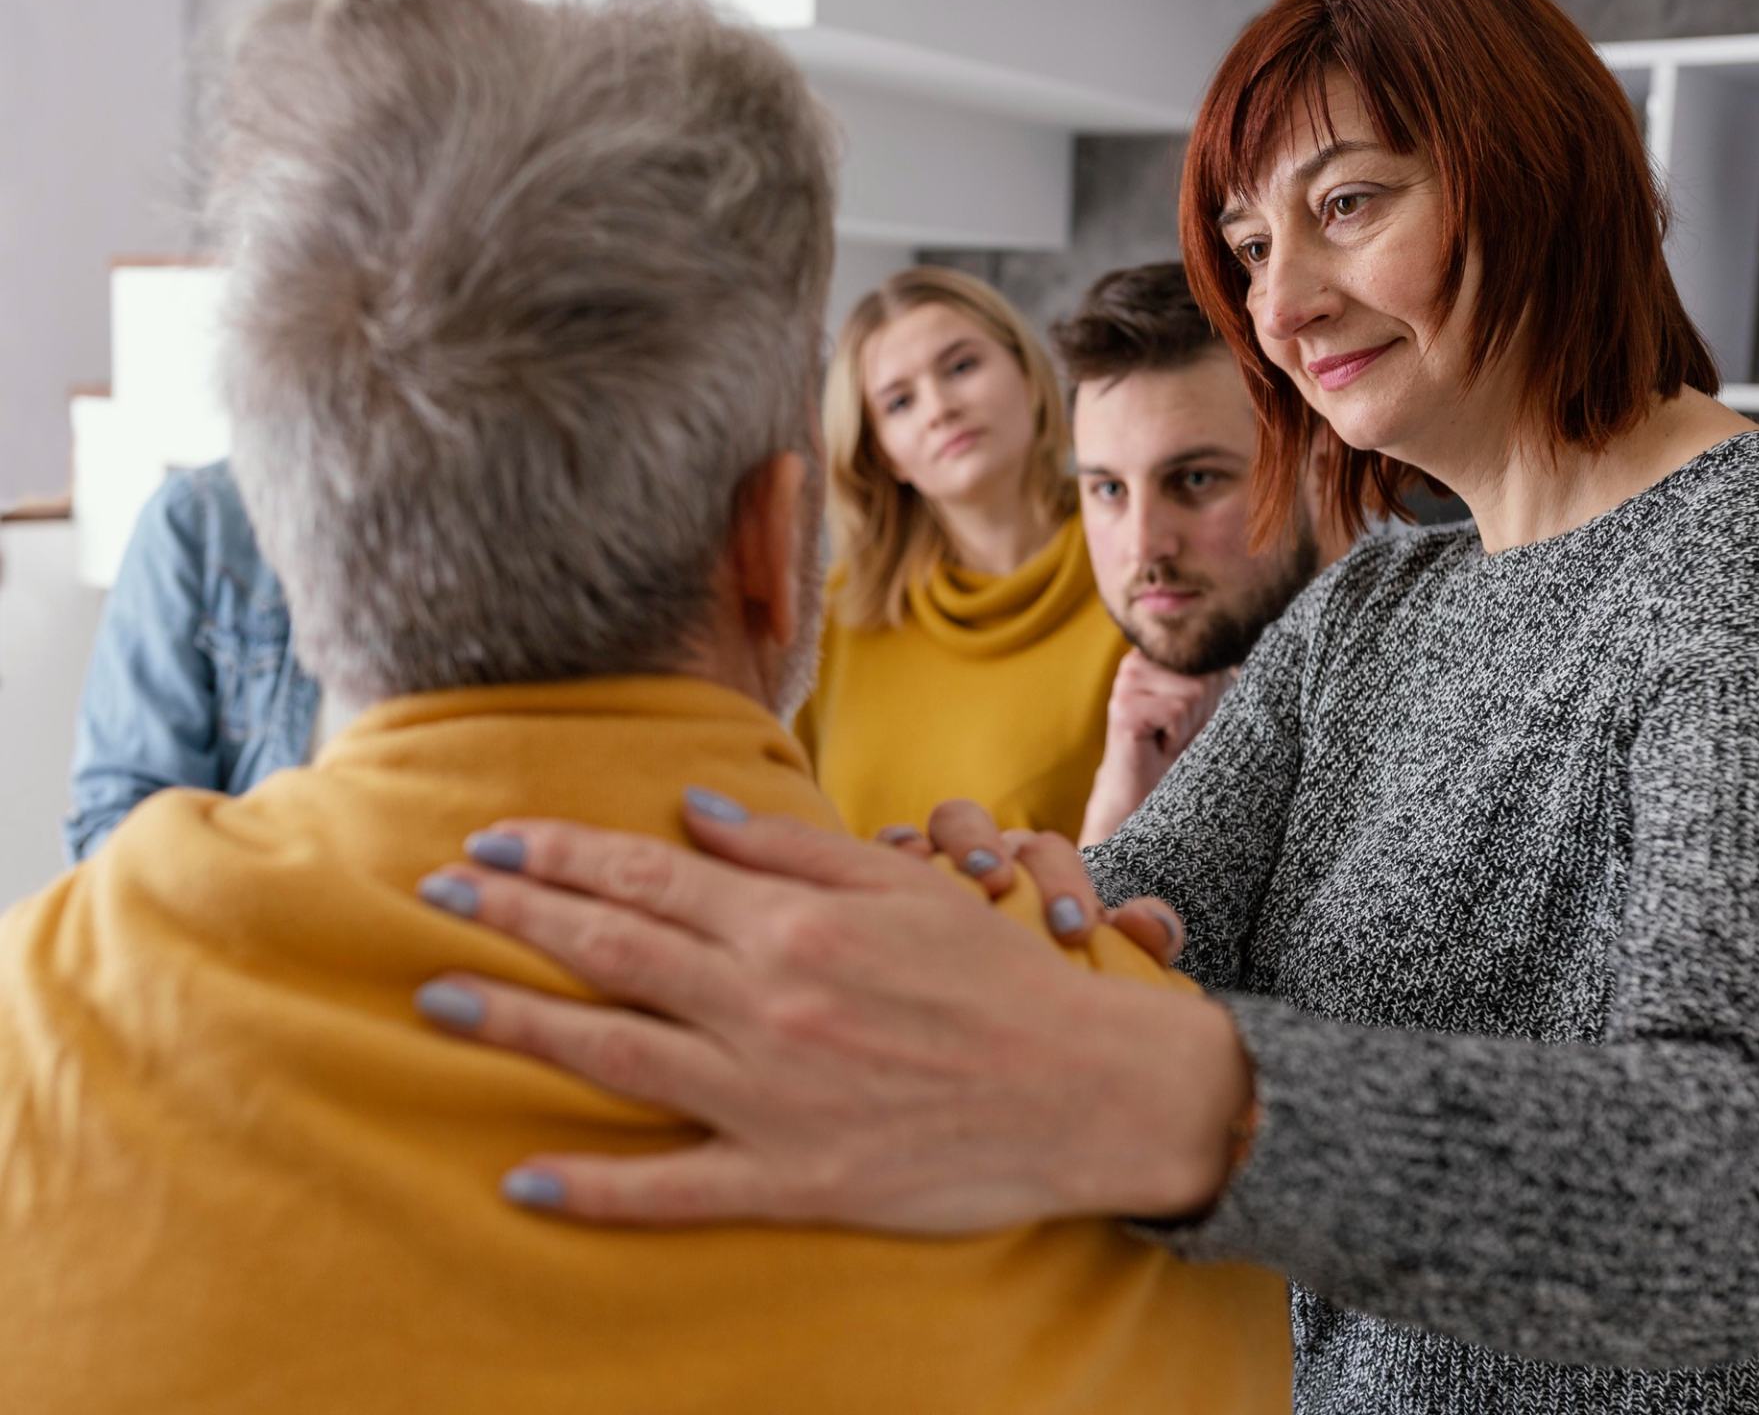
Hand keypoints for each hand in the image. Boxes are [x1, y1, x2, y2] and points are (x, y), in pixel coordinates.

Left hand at [414, 795, 1251, 1230]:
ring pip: (615, 1055)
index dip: (558, 854)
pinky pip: (672, 1190)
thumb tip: (694, 807)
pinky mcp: (792, 1181)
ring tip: (439, 1003)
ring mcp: (771, 1098)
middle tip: (435, 895)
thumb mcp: (902, 886)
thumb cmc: (998, 976)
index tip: (489, 840)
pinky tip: (521, 1175)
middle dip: (513, 917)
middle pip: (610, 952)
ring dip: (518, 1027)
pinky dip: (594, 1187)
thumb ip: (790, 847)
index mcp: (791, 924)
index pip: (646, 878)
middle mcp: (764, 1003)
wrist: (1085, 1091)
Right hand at [1079, 651, 1232, 845]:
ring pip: (1193, 691)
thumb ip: (1213, 671)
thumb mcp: (1206, 702)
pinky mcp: (1123, 707)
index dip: (1214, 690)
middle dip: (1203, 709)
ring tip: (1169, 738)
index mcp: (1156, 651)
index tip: (1190, 713)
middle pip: (1204, 671)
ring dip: (1190, 725)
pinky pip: (1177, 711)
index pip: (1208, 653)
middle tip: (1178, 731)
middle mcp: (1137, 658)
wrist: (1148, 793)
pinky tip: (1159, 746)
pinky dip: (1177, 737)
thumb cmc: (1182, 747)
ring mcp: (1126, 680)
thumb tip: (1234, 655)